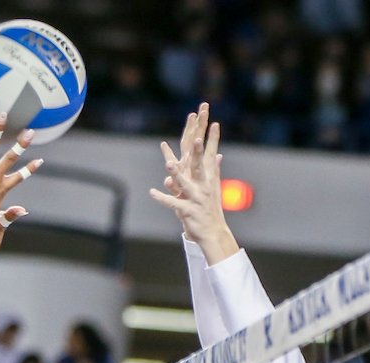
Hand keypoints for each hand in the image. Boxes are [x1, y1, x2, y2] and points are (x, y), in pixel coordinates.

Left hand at [149, 102, 238, 265]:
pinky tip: (152, 192)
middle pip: (200, 165)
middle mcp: (203, 186)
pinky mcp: (187, 211)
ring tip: (168, 164)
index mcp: (209, 179)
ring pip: (184, 184)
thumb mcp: (213, 188)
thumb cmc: (211, 209)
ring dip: (176, 174)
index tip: (214, 122)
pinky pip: (173, 203)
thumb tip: (218, 154)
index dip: (212, 139)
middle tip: (197, 138)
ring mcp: (196, 198)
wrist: (213, 233)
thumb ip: (214, 170)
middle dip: (198, 152)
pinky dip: (162, 198)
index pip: (210, 155)